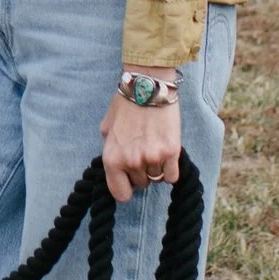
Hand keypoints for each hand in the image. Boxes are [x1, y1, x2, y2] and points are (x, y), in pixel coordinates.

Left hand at [100, 87, 182, 204]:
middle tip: (143, 152)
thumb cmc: (125, 105)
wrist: (147, 86)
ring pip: (156, 179)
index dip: (126, 188)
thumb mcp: (106, 128)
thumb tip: (115, 166)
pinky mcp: (171, 152)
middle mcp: (131, 161)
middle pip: (141, 184)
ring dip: (156, 168)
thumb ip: (110, 150)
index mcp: (112, 159)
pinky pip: (172, 176)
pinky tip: (167, 154)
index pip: (120, 194)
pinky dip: (170, 168)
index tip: (130, 182)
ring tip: (154, 148)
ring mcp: (152, 158)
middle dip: (141, 172)